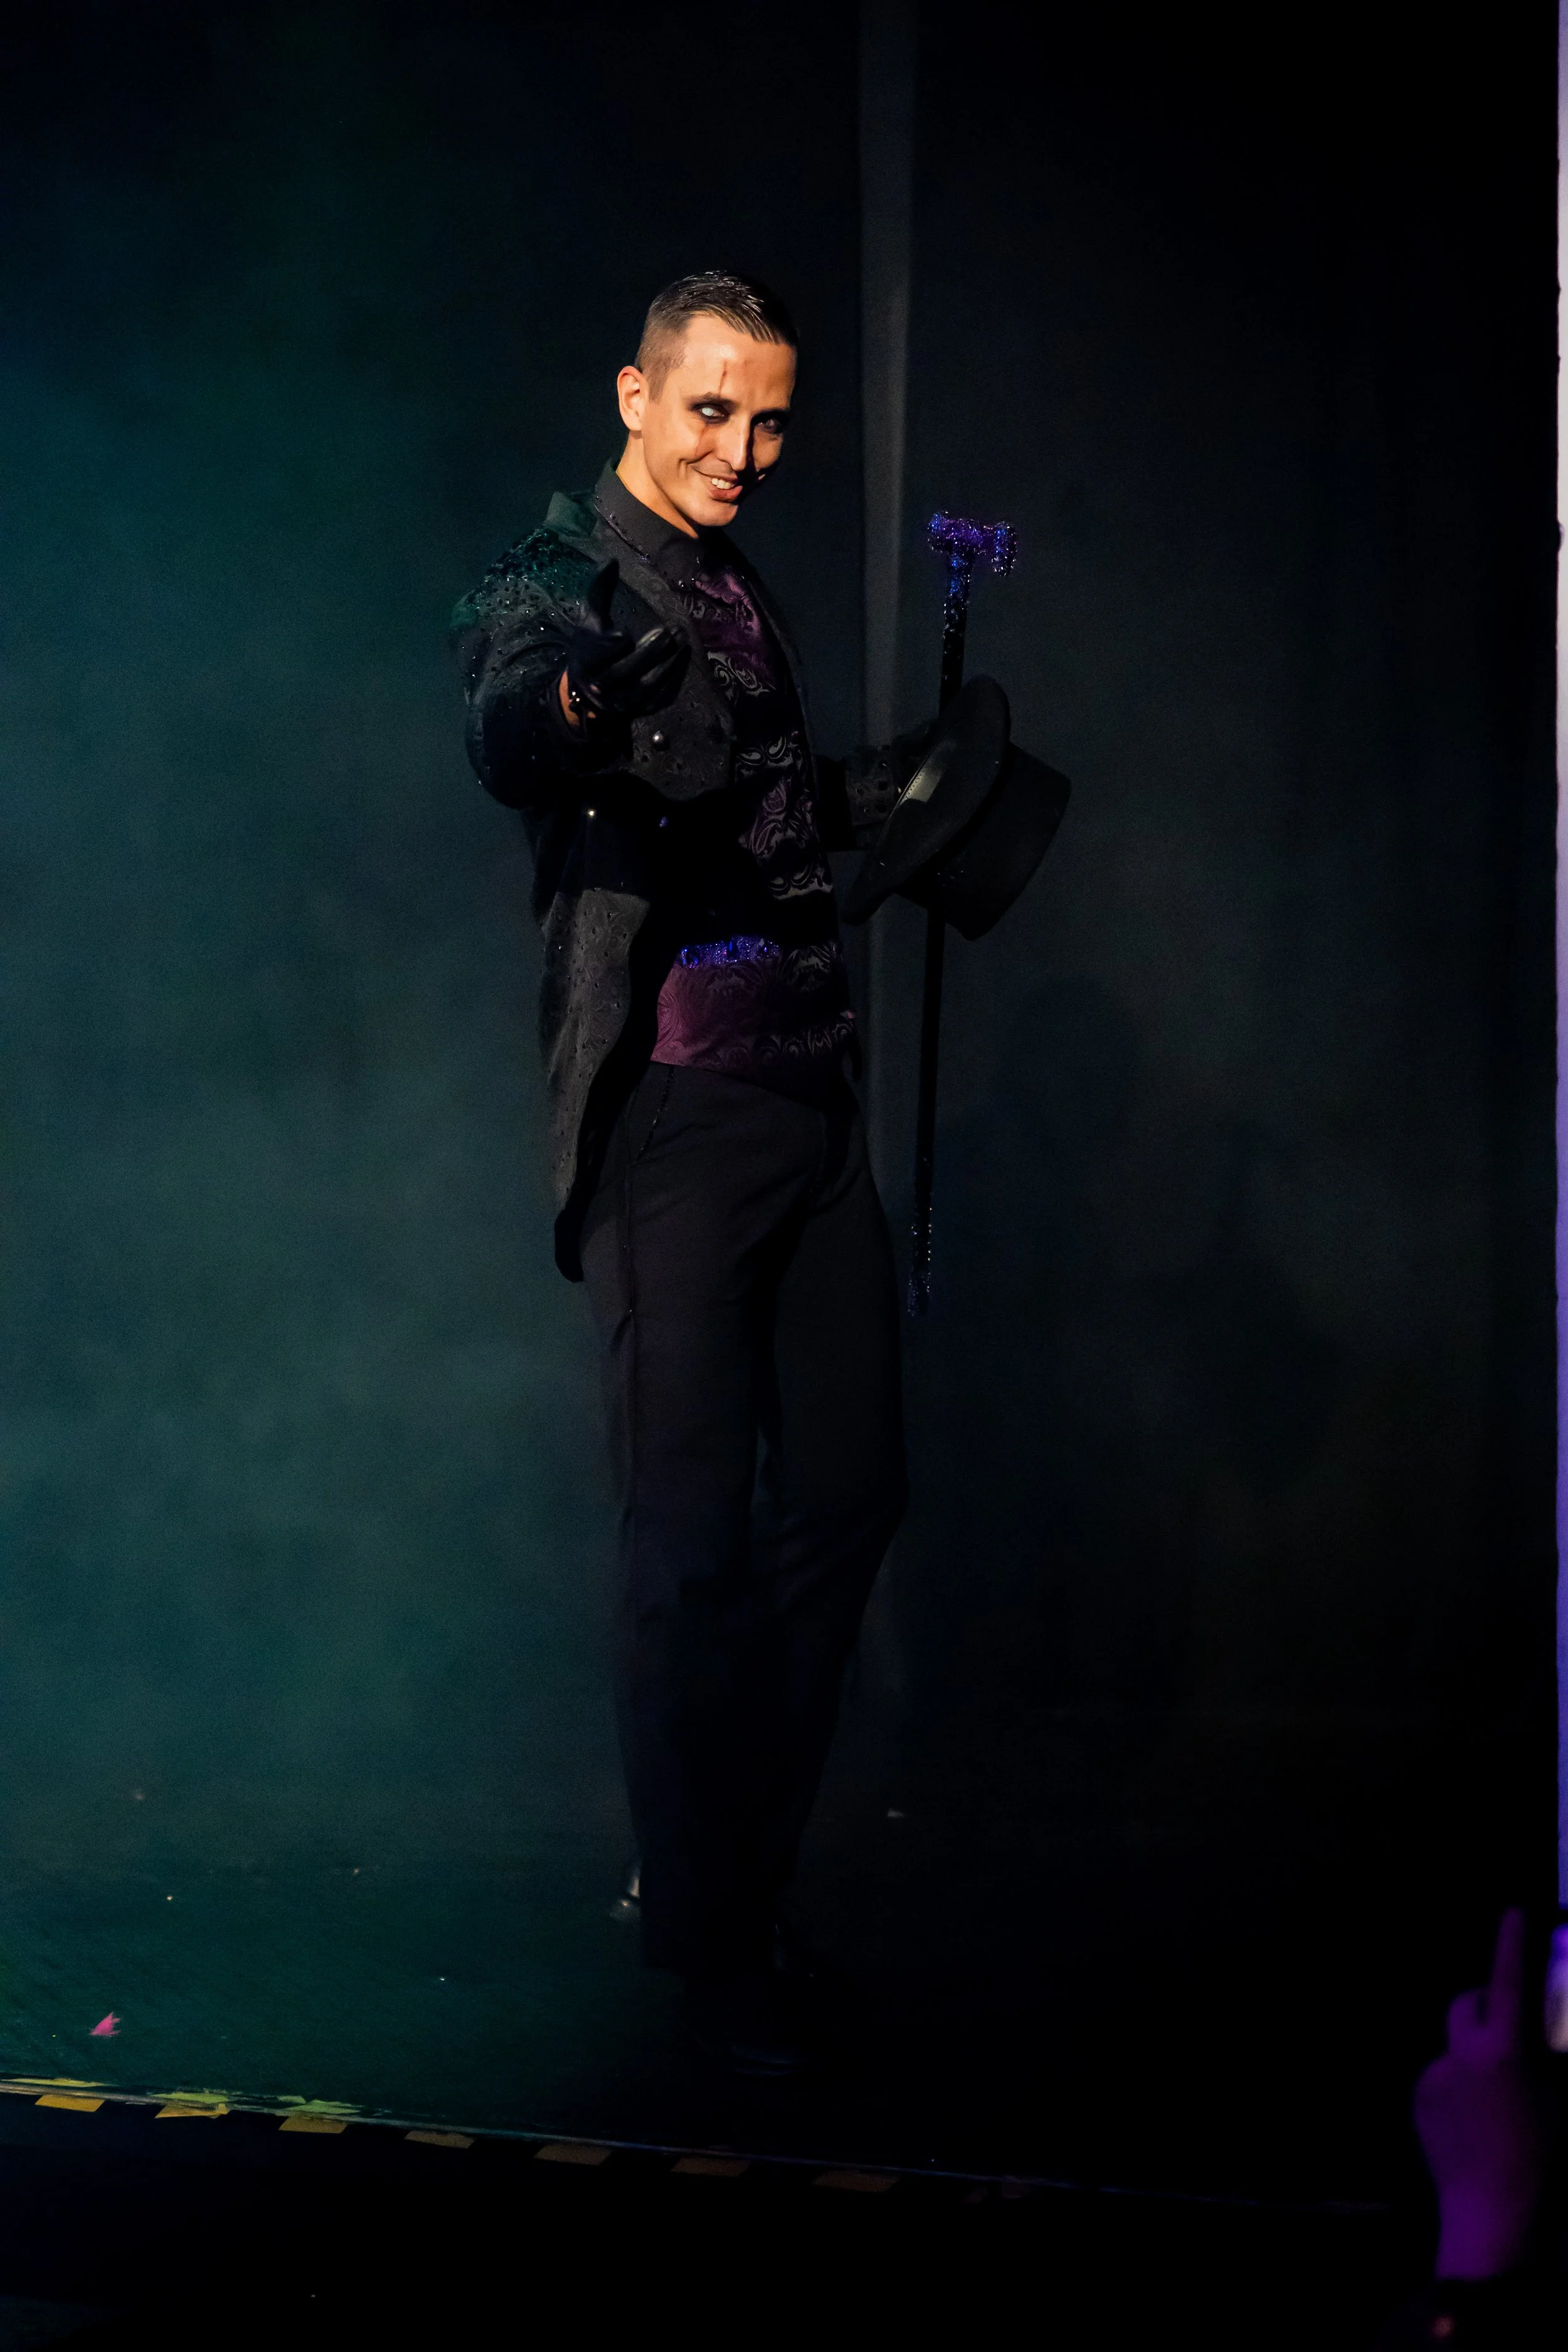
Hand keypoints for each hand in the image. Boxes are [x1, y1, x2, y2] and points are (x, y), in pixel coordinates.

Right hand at [562, 559, 687, 723]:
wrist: (589, 694)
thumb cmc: (591, 648)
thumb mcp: (590, 619)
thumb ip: (599, 591)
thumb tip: (612, 561)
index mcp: (586, 661)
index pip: (601, 653)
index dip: (613, 644)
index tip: (623, 635)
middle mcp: (603, 686)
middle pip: (627, 671)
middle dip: (650, 652)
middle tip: (670, 631)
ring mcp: (623, 702)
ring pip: (647, 686)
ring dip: (669, 663)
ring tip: (683, 640)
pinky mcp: (641, 711)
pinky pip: (661, 696)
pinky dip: (674, 677)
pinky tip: (684, 657)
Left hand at [1413, 1908, 1542, 2279]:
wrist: (1494, 2217)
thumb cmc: (1544, 2162)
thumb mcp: (1561, 2102)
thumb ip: (1549, 2059)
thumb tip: (1545, 2036)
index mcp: (1502, 2052)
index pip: (1508, 1983)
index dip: (1512, 1944)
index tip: (1513, 1912)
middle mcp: (1459, 2055)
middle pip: (1467, 2004)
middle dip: (1487, 2004)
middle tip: (1511, 2026)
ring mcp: (1434, 2077)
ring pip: (1456, 2046)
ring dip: (1474, 2055)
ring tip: (1499, 2102)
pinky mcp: (1419, 2100)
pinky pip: (1442, 2078)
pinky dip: (1459, 2086)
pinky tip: (1477, 2123)